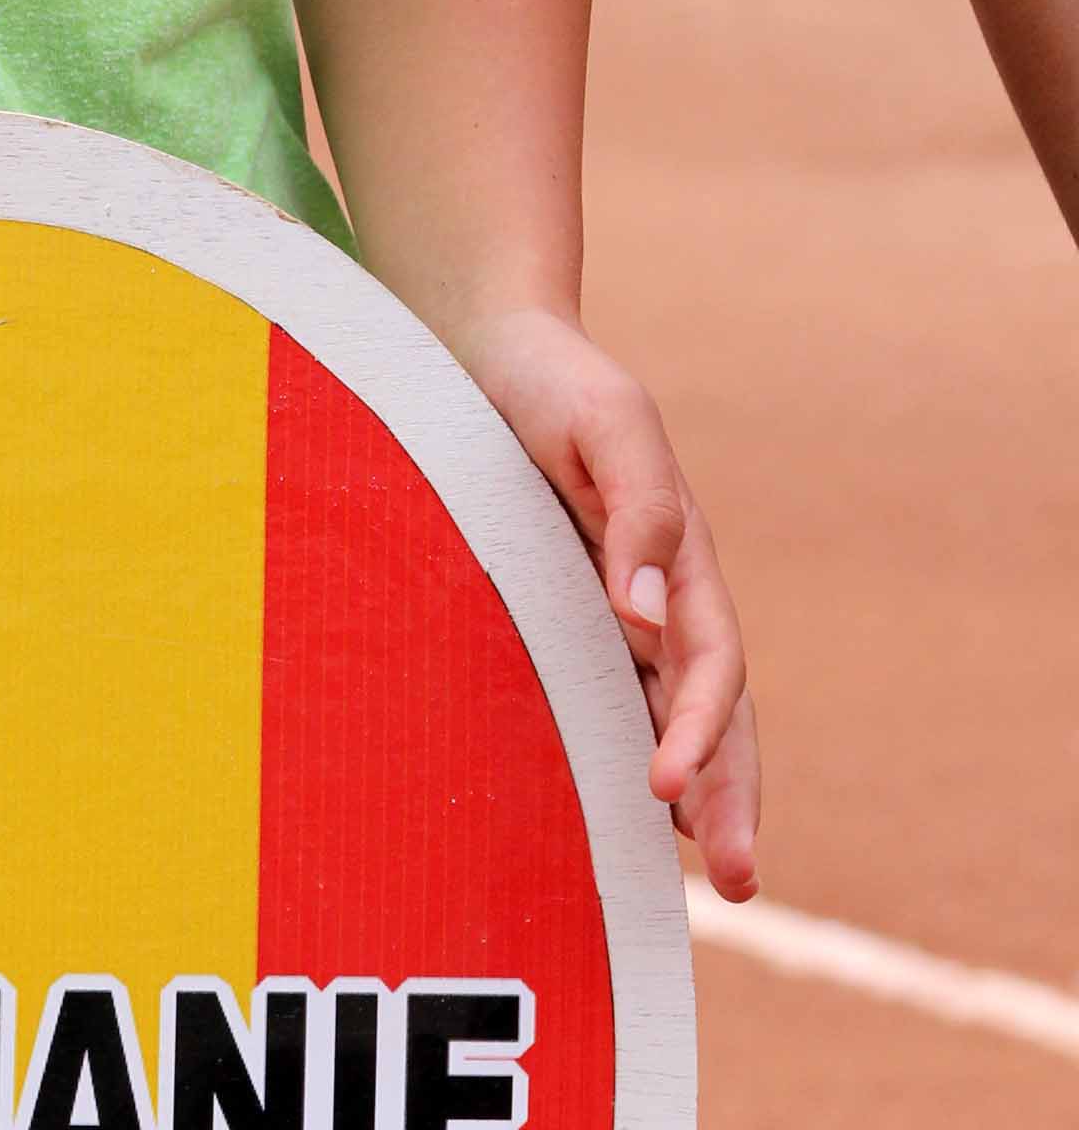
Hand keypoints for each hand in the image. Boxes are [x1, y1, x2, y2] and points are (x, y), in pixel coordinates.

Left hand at [460, 305, 760, 901]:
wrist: (494, 352)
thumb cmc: (556, 383)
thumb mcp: (608, 423)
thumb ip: (638, 509)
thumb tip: (646, 614)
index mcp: (683, 558)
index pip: (710, 662)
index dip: (699, 729)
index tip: (667, 789)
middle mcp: (661, 599)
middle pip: (715, 712)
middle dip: (732, 797)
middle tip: (740, 882)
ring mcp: (619, 615)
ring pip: (668, 719)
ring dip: (695, 795)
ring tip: (712, 874)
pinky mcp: (567, 620)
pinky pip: (607, 700)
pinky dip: (627, 756)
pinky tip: (621, 814)